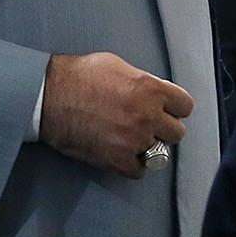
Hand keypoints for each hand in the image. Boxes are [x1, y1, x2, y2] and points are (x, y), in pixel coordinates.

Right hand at [39, 52, 194, 178]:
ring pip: (160, 153)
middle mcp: (147, 116)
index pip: (185, 106)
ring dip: (149, 146)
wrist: (50, 97)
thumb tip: (154, 92)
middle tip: (149, 125)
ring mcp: (134, 140)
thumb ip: (143, 81)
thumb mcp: (118, 65)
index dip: (175, 108)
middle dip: (164, 128)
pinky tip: (123, 152)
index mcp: (150, 89)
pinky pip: (140, 170)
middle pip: (177, 132)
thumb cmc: (79, 76)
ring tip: (134, 139)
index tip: (167, 110)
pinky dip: (133, 164)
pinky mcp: (117, 160)